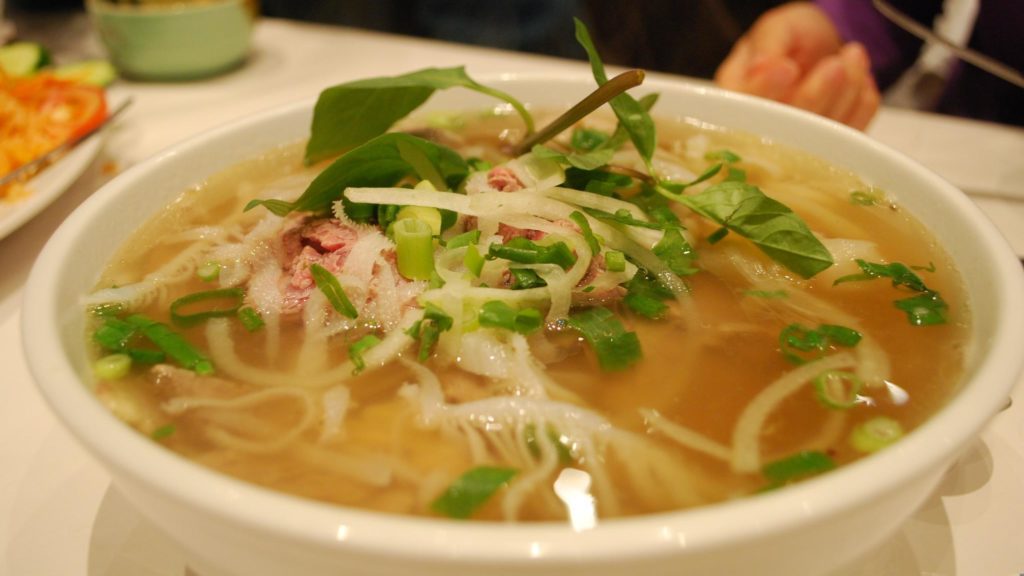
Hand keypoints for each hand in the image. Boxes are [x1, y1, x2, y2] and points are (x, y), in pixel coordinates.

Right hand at [714, 2, 879, 129]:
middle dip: (814, 95)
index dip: (764, 89)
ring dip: (845, 94)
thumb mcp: (777, 28)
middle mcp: (760, 127)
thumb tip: (763, 66)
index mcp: (736, 97)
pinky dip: (862, 105)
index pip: (743, 103)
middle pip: (783, 127)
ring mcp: (796, 142)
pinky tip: (860, 80)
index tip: (787, 68)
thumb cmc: (793, 37)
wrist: (822, 48)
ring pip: (819, 133)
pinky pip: (850, 133)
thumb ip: (768, 43)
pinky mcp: (829, 146)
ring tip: (852, 56)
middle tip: (835, 65)